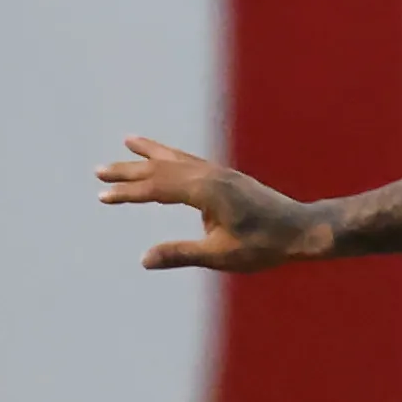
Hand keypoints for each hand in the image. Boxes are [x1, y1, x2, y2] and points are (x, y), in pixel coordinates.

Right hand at [95, 136, 329, 270]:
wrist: (302, 230)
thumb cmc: (265, 245)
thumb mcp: (221, 255)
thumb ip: (181, 254)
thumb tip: (145, 259)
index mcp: (206, 191)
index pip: (156, 189)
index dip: (126, 193)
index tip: (102, 196)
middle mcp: (211, 175)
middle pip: (161, 169)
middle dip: (128, 170)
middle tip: (98, 171)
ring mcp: (221, 173)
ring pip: (178, 159)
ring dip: (150, 154)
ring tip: (128, 141)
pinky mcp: (229, 177)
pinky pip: (193, 161)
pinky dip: (174, 155)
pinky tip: (168, 157)